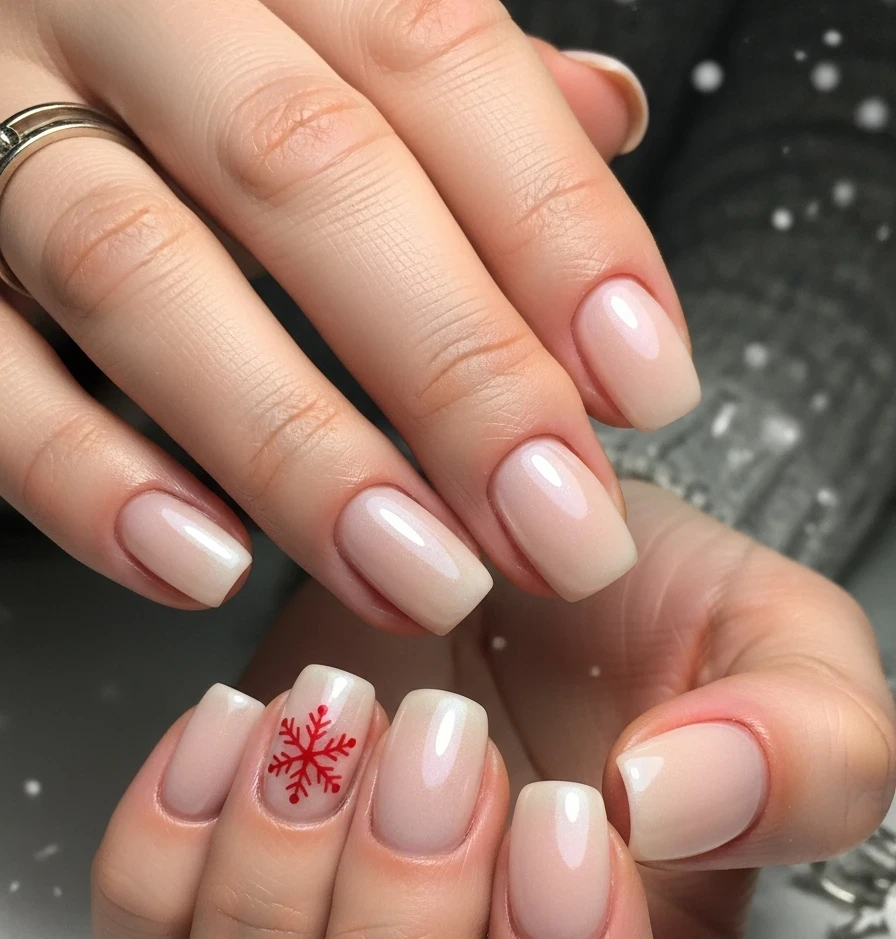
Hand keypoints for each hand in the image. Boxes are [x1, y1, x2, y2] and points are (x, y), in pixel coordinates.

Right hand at [0, 2, 698, 632]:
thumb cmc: (171, 40)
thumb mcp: (321, 10)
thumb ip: (448, 71)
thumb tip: (603, 121)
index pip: (434, 56)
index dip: (556, 227)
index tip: (643, 383)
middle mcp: (123, 7)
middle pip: (304, 171)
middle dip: (455, 367)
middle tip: (553, 524)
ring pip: (136, 273)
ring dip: (295, 450)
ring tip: (417, 573)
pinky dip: (89, 479)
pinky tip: (200, 562)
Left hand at [90, 482, 895, 938]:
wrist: (501, 545)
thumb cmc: (634, 621)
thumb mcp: (779, 650)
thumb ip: (800, 749)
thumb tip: (676, 809)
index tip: (565, 828)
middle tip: (446, 756)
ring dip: (278, 906)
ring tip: (341, 723)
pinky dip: (168, 848)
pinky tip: (248, 724)